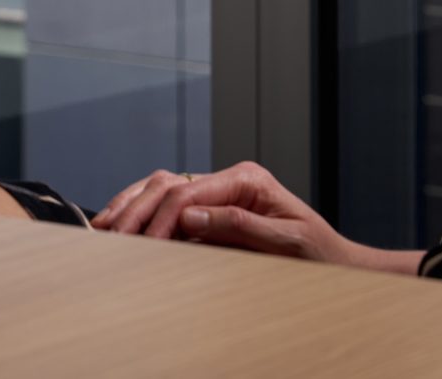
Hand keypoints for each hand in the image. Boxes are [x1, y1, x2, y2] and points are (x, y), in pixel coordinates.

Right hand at [92, 161, 417, 272]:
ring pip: (161, 186)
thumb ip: (239, 226)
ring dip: (131, 205)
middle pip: (168, 184)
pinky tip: (122, 220)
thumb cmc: (318, 253)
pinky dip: (141, 209)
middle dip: (136, 210)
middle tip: (112, 236)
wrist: (337, 263)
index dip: (163, 218)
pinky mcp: (212, 206)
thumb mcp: (286, 241)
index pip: (190, 193)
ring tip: (104, 225)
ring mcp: (218, 189)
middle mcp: (229, 178)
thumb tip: (191, 217)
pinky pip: (168, 201)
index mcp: (248, 179)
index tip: (145, 244)